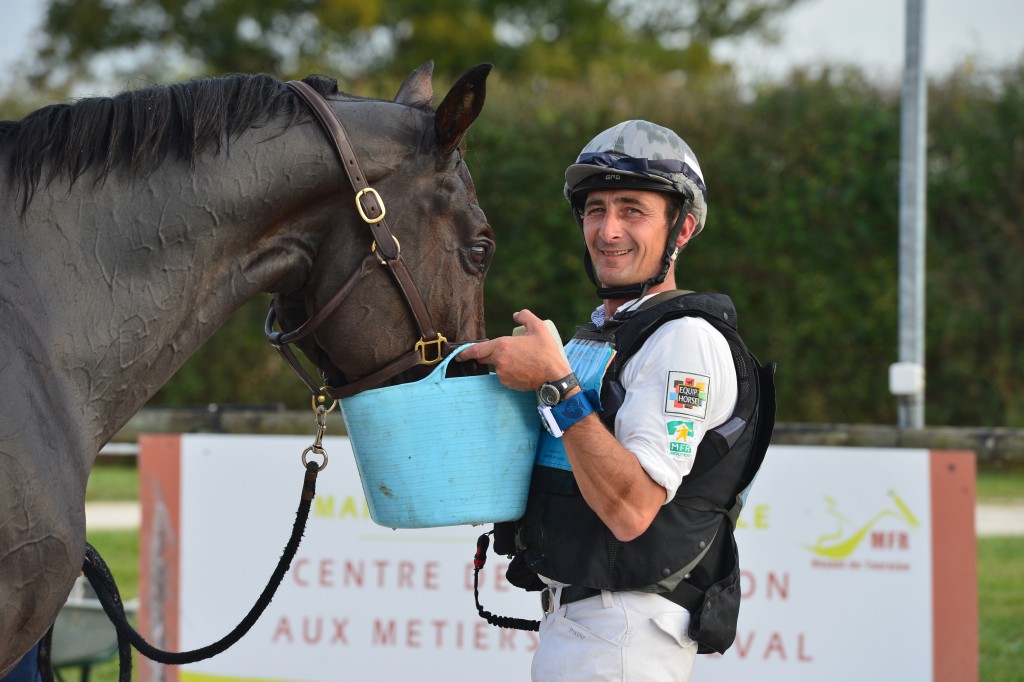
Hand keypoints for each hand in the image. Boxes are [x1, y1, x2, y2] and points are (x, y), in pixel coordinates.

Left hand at [457, 309, 571, 390]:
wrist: (554, 376)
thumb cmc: (546, 352)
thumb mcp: (539, 328)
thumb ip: (525, 316)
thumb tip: (515, 315)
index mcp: (502, 346)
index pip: (476, 350)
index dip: (465, 352)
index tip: (459, 354)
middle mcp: (499, 361)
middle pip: (483, 358)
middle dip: (485, 355)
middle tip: (496, 351)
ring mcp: (502, 374)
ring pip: (496, 366)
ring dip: (501, 363)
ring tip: (519, 360)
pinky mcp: (508, 383)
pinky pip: (504, 375)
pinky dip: (509, 371)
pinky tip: (521, 369)